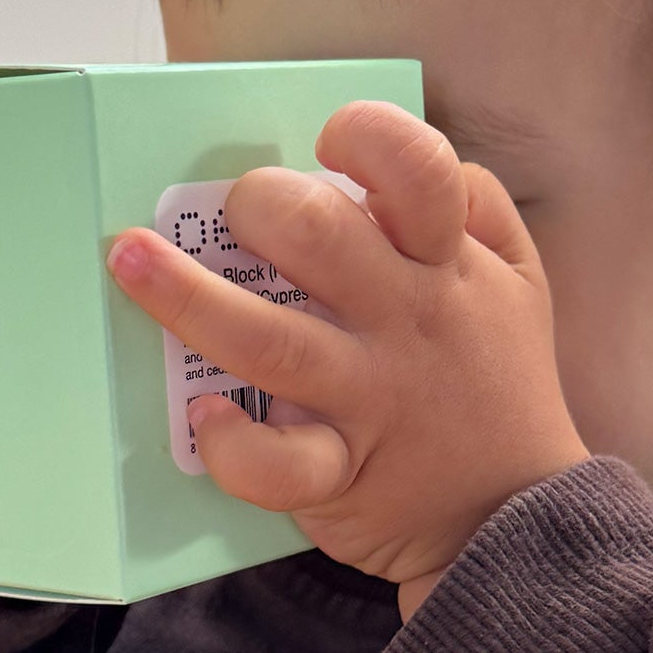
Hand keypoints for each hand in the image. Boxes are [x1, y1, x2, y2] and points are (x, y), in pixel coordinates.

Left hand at [107, 101, 588, 615]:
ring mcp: (369, 398)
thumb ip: (479, 211)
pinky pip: (279, 463)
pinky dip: (235, 444)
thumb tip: (416, 167)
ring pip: (271, 339)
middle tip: (238, 218)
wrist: (520, 515)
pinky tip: (206, 417)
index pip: (420, 170)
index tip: (327, 143)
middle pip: (318, 234)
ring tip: (131, 261)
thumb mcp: (518, 283)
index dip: (367, 136)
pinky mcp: (340, 474)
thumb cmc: (497, 382)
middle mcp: (407, 320)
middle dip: (258, 204)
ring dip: (189, 297)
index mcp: (447, 265)